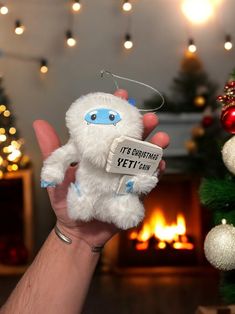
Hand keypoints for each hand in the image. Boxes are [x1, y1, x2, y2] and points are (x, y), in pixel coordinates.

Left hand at [33, 113, 168, 247]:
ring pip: (143, 156)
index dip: (115, 110)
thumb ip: (51, 150)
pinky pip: (147, 179)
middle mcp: (113, 159)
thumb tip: (39, 122)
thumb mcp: (56, 174)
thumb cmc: (66, 201)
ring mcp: (125, 174)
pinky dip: (154, 171)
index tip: (122, 95)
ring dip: (154, 146)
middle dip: (142, 125)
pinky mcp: (133, 190)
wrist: (78, 230)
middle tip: (150, 117)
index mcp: (96, 152)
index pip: (107, 126)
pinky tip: (159, 164)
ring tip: (162, 138)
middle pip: (131, 138)